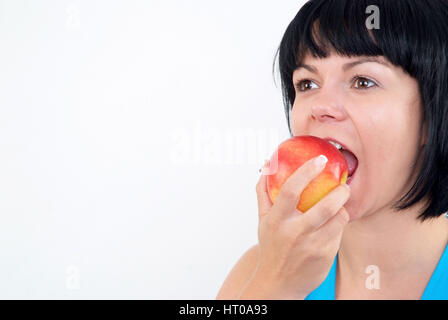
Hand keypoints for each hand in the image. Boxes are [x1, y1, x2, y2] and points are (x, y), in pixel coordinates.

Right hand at [239, 155, 350, 298]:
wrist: (277, 283)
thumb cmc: (271, 246)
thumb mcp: (263, 220)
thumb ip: (264, 192)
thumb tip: (267, 164)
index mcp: (276, 221)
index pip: (290, 190)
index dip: (306, 171)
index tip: (320, 160)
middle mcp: (293, 233)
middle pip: (324, 206)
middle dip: (340, 192)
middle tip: (344, 185)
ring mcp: (311, 246)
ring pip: (338, 219)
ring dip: (343, 208)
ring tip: (341, 203)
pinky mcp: (325, 256)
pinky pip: (339, 233)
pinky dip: (340, 224)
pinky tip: (335, 222)